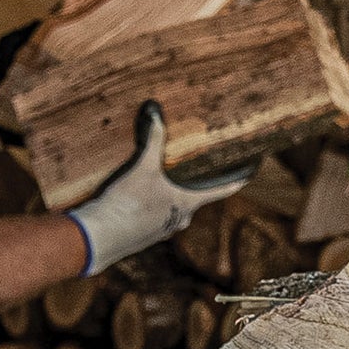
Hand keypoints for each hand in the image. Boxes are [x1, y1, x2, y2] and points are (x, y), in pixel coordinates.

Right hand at [67, 101, 254, 274]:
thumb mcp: (142, 168)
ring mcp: (163, 230)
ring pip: (174, 210)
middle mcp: (179, 220)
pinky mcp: (145, 235)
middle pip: (194, 200)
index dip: (234, 182)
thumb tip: (156, 112)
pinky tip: (142, 199)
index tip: (248, 177)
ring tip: (164, 183)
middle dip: (194, 187)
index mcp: (186, 204)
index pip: (219, 191)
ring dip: (171, 197)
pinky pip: (157, 217)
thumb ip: (152, 141)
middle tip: (196, 172)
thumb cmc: (128, 203)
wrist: (101, 236)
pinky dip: (154, 207)